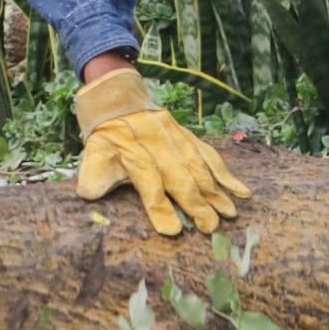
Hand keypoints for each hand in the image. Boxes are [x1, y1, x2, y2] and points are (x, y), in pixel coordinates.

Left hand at [73, 57, 248, 234]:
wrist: (119, 98)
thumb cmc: (106, 136)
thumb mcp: (93, 152)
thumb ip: (94, 174)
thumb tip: (87, 194)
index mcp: (131, 152)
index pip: (148, 182)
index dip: (160, 207)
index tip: (172, 231)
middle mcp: (157, 145)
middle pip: (179, 177)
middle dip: (196, 204)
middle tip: (210, 228)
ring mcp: (176, 138)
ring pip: (199, 166)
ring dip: (216, 191)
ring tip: (229, 213)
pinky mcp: (188, 135)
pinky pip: (209, 154)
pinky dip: (226, 173)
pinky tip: (241, 191)